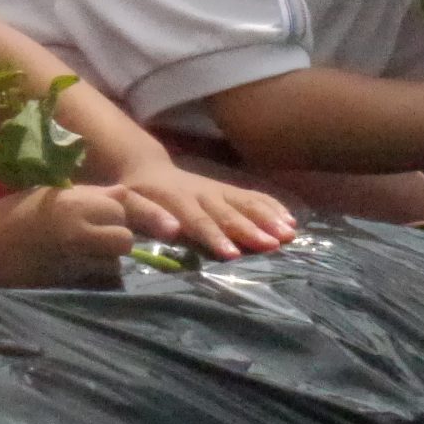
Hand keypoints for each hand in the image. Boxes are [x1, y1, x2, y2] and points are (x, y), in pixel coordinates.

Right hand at [0, 186, 135, 287]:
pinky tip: (72, 265)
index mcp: (75, 203)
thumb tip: (123, 193)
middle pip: (124, 239)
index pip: (120, 210)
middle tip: (94, 238)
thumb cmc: (13, 211)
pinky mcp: (67, 280)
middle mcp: (79, 230)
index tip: (100, 217)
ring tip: (83, 253)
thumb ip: (89, 194)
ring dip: (105, 259)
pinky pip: (95, 279)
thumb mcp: (51, 193)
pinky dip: (90, 273)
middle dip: (115, 239)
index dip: (113, 215)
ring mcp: (74, 257)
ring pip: (114, 264)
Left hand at [109, 161, 294, 260]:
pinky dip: (272, 206)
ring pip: (246, 203)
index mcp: (176, 199)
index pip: (198, 220)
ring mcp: (218, 189)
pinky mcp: (228, 189)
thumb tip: (170, 232)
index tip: (232, 254)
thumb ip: (150, 218)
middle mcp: (202, 193)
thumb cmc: (138, 196)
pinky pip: (253, 196)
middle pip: (228, 213)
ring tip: (289, 234)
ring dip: (268, 218)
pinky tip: (290, 219)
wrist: (148, 169)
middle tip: (272, 245)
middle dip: (250, 230)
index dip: (215, 236)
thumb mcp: (132, 205)